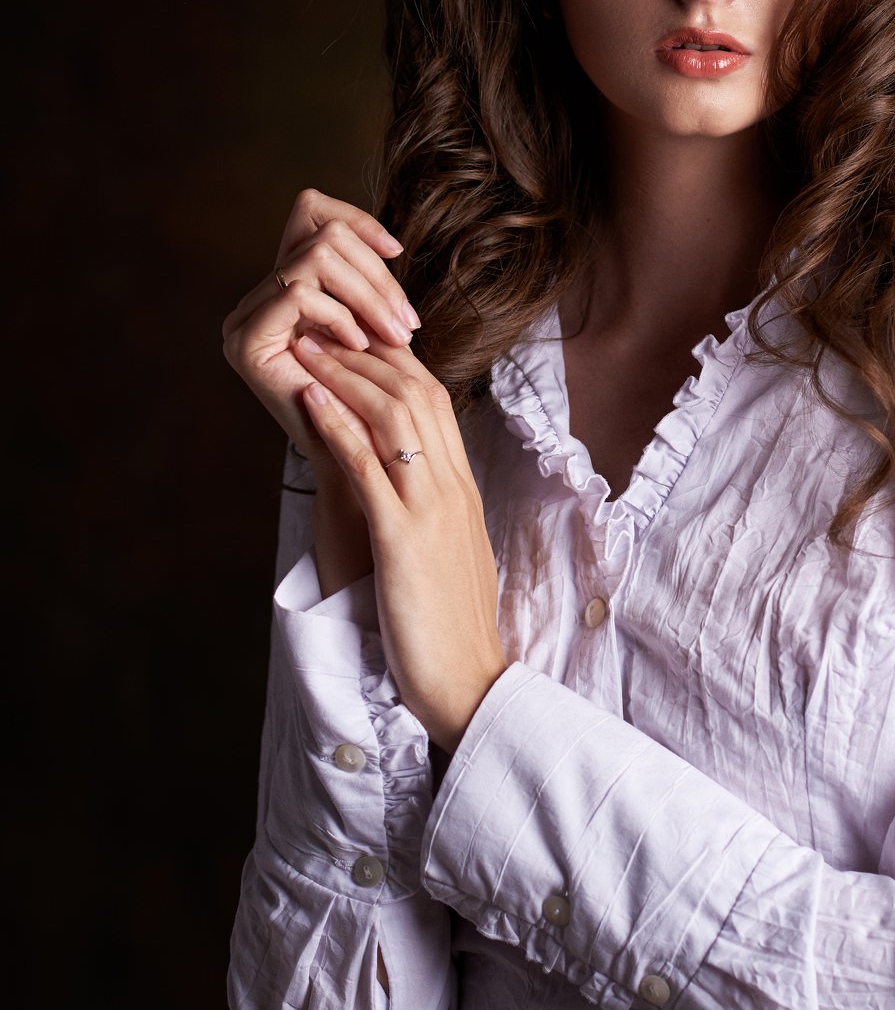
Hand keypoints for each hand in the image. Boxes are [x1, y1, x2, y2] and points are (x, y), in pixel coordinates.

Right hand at [220, 188, 419, 462]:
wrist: (358, 464)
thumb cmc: (372, 402)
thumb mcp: (376, 332)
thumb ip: (370, 288)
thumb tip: (389, 243)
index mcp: (286, 288)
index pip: (310, 211)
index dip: (357, 220)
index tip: (397, 250)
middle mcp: (258, 298)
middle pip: (319, 232)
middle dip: (375, 274)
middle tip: (406, 321)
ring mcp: (246, 318)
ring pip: (313, 256)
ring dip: (367, 294)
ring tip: (395, 336)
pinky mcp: (244, 341)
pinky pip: (297, 292)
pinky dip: (339, 314)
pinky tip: (360, 346)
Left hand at [294, 331, 509, 753]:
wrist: (470, 684)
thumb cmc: (450, 627)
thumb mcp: (444, 553)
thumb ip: (428, 511)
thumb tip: (398, 484)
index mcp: (463, 491)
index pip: (435, 403)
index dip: (394, 363)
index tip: (354, 340)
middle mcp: (453, 488)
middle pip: (417, 394)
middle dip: (366, 353)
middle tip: (323, 325)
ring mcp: (432, 511)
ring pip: (394, 417)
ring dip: (346, 375)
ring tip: (308, 346)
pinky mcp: (404, 540)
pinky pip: (370, 468)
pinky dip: (338, 425)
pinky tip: (310, 399)